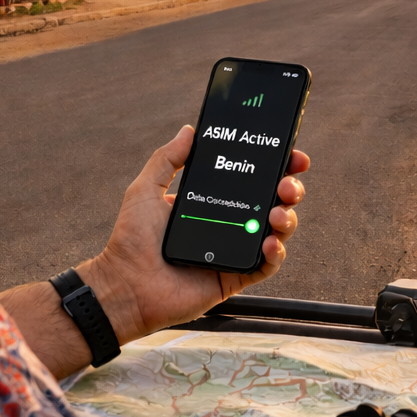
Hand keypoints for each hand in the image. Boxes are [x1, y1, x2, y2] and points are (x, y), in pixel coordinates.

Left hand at [80, 125, 308, 341]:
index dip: (275, 167)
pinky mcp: (235, 276)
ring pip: (276, 231)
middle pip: (272, 201)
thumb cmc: (131, 241)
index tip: (291, 155)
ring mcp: (233, 250)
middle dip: (289, 189)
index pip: (250, 179)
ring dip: (287, 218)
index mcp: (211, 201)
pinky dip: (275, 253)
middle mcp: (227, 223)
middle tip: (286, 185)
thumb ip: (167, 158)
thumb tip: (189, 130)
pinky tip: (268, 243)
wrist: (125, 285)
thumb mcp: (146, 189)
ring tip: (277, 213)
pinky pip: (266, 265)